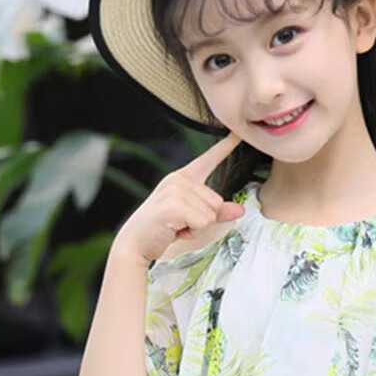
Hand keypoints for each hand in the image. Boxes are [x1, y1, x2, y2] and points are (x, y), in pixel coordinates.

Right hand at [113, 129, 243, 264]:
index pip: (209, 159)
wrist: (135, 242)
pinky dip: (192, 232)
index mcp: (183, 177)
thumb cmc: (161, 228)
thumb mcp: (193, 218)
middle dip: (204, 219)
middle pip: (217, 201)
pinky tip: (176, 230)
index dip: (225, 146)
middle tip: (181, 222)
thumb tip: (240, 210)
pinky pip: (202, 222)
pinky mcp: (174, 205)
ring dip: (197, 227)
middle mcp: (179, 179)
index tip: (237, 133)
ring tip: (177, 225)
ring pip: (211, 213)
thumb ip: (217, 212)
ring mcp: (175, 190)